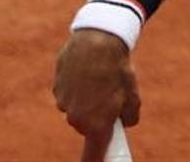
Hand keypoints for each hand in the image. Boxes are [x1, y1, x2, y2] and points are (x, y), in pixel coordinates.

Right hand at [53, 29, 140, 159]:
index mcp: (96, 125)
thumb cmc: (118, 69)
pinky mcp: (56, 86)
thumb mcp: (132, 96)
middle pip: (86, 126)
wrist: (98, 39)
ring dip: (86, 98)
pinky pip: (68, 91)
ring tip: (99, 78)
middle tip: (110, 96)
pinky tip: (86, 70)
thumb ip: (130, 117)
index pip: (93, 155)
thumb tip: (125, 123)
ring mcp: (63, 103)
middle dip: (97, 116)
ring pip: (76, 107)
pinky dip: (76, 85)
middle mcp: (76, 119)